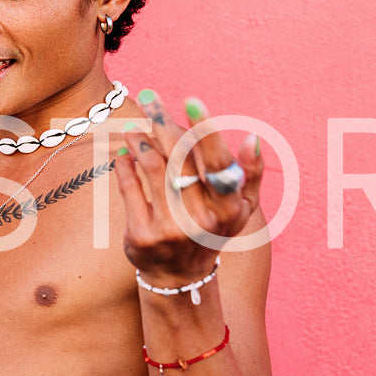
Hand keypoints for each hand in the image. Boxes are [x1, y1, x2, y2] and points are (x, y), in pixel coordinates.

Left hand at [114, 90, 264, 282]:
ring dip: (140, 141)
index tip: (191, 101)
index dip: (204, 130)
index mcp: (228, 208)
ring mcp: (170, 229)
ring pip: (152, 169)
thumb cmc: (211, 230)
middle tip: (150, 97)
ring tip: (133, 126)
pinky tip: (122, 153)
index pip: (216, 162)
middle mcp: (201, 219)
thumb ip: (250, 173)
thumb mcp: (240, 209)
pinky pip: (130, 189)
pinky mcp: (142, 236)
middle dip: (163, 123)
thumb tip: (252, 137)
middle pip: (179, 158)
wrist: (179, 278)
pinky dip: (125, 166)